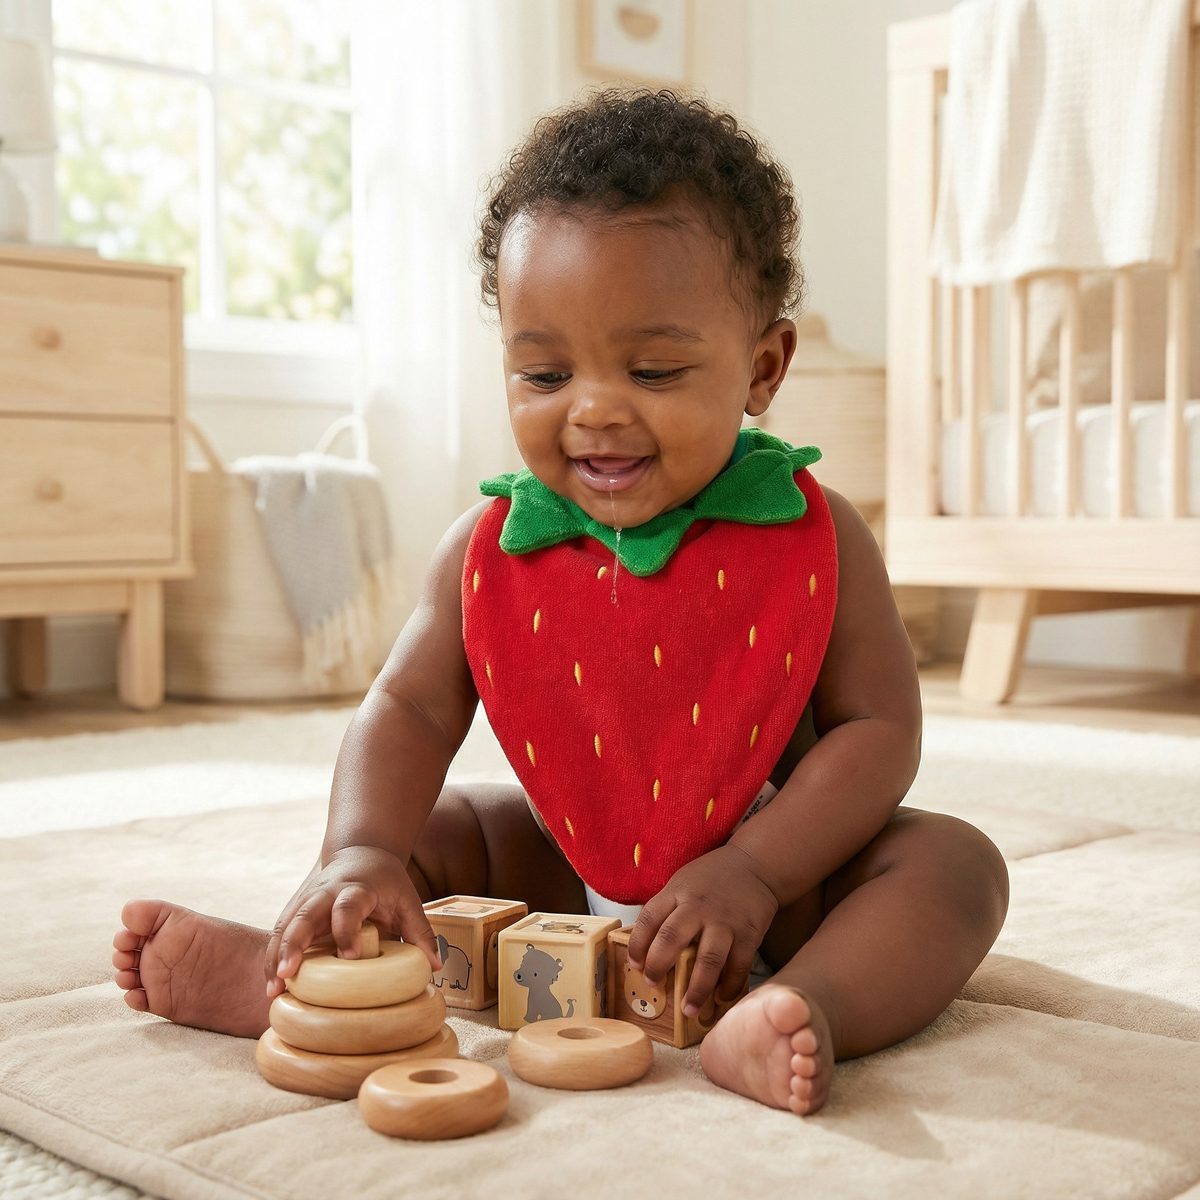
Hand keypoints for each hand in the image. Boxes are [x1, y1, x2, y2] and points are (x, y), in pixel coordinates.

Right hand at [264, 845, 440, 997]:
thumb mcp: (408, 900)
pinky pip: (278, 934)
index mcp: (356, 888)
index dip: (347, 930)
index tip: (350, 957)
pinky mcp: (295, 911)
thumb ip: (421, 931)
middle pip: (304, 915)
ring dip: (275, 956)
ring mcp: (306, 901)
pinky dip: (271, 958)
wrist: (361, 850)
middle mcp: (325, 893)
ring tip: (273, 990)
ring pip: (284, 926)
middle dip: (294, 944)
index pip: (347, 907)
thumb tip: (435, 967)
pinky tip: (271, 986)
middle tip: (287, 974)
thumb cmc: (386, 881)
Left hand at [625, 844, 778, 1015]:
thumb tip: (644, 946)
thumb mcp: (682, 883)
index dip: (637, 945)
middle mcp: (698, 907)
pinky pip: (738, 966)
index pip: (648, 919)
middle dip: (658, 967)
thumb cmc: (711, 879)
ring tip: (689, 1010)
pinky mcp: (749, 934)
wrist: (755, 866)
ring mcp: (725, 922)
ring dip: (697, 989)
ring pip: (708, 960)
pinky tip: (721, 998)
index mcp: (677, 893)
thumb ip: (666, 909)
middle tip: (653, 986)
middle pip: (671, 939)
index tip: (634, 965)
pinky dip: (730, 986)